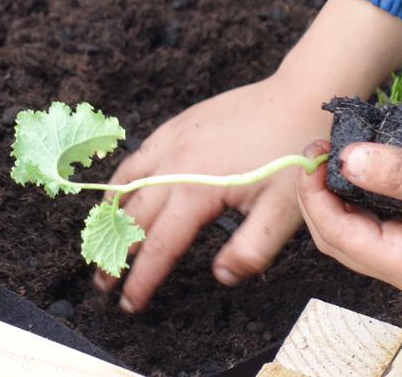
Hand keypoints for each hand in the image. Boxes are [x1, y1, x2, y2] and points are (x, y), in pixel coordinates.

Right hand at [94, 73, 332, 312]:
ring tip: (102, 240)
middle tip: (104, 283)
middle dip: (114, 254)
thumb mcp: (282, 212)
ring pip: (126, 183)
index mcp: (196, 191)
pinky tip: (123, 190)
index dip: (141, 279)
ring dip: (110, 217)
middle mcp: (174, 164)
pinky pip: (138, 155)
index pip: (158, 246)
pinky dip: (123, 179)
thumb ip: (250, 250)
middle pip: (132, 218)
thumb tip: (221, 276)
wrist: (299, 97)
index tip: (129, 304)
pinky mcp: (178, 125)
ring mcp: (172, 140)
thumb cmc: (294, 153)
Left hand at [296, 140, 401, 294]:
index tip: (312, 153)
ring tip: (333, 151)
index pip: (337, 234)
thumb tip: (346, 161)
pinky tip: (359, 162)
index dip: (314, 194)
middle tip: (318, 148)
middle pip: (336, 236)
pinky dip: (358, 192)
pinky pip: (373, 217)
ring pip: (351, 227)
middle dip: (318, 194)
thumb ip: (401, 173)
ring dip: (335, 192)